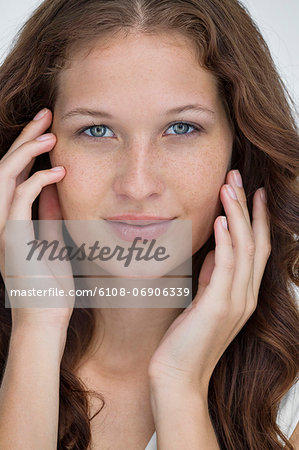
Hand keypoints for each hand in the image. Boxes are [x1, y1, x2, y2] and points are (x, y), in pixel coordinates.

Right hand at [0, 108, 74, 330]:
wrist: (45, 316)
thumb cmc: (51, 282)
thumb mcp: (53, 238)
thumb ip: (49, 212)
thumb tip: (55, 185)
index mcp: (11, 217)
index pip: (16, 172)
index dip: (29, 148)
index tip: (49, 128)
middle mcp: (1, 218)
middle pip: (6, 165)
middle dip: (25, 138)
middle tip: (45, 114)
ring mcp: (3, 226)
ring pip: (5, 175)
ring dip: (26, 151)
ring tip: (50, 133)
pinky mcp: (11, 237)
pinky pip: (19, 199)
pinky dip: (38, 181)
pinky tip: (59, 172)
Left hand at [148, 170, 270, 394]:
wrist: (177, 377)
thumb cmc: (186, 339)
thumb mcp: (203, 300)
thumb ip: (213, 275)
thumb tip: (216, 246)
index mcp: (243, 294)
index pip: (258, 248)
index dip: (257, 219)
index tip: (253, 192)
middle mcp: (246, 296)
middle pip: (256, 242)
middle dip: (248, 207)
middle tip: (239, 178)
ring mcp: (236, 302)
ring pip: (245, 249)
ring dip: (237, 215)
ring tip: (229, 187)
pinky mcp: (218, 307)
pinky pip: (226, 267)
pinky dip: (226, 241)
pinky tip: (221, 220)